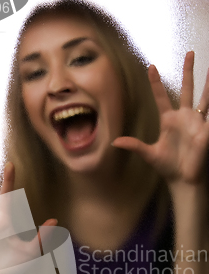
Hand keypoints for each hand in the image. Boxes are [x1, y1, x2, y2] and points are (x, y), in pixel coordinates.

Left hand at [112, 52, 208, 185]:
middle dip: (188, 71)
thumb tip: (115, 142)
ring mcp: (196, 122)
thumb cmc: (168, 168)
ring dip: (208, 83)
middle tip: (190, 52)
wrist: (183, 180)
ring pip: (204, 97)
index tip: (151, 67)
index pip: (161, 97)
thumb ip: (134, 145)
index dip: (156, 83)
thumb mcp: (149, 154)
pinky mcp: (206, 130)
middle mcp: (183, 117)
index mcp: (169, 120)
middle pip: (186, 89)